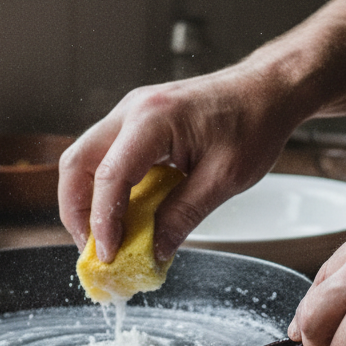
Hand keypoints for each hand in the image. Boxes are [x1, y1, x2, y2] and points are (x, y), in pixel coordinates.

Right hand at [58, 63, 306, 262]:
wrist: (268, 89)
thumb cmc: (254, 123)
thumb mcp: (224, 179)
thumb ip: (183, 216)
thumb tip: (153, 251)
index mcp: (153, 120)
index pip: (110, 177)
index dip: (103, 222)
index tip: (110, 256)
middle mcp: (132, 110)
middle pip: (78, 162)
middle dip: (77, 210)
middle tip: (94, 249)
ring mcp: (132, 111)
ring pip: (86, 157)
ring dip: (87, 198)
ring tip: (106, 236)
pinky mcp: (138, 119)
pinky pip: (107, 154)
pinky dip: (106, 186)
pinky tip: (124, 212)